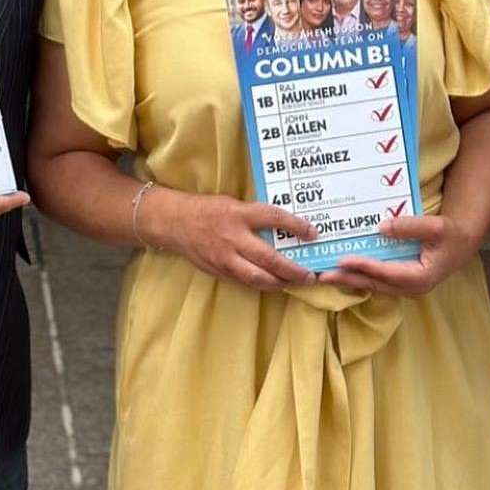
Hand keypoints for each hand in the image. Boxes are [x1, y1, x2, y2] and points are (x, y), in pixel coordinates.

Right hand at [149, 191, 318, 290]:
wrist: (176, 222)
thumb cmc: (209, 210)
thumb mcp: (235, 204)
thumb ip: (256, 216)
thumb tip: (284, 227)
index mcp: (240, 214)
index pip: (274, 218)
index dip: (296, 227)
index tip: (313, 234)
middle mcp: (234, 237)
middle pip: (268, 257)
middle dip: (292, 269)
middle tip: (309, 275)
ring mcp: (225, 258)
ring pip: (256, 277)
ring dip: (279, 283)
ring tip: (295, 284)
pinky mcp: (218, 271)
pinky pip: (244, 282)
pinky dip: (261, 285)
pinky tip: (273, 285)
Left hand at [322, 213, 477, 296]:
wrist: (462, 245)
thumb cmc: (451, 235)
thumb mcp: (436, 226)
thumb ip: (409, 227)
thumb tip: (381, 227)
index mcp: (421, 277)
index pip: (385, 272)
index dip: (363, 266)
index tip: (343, 260)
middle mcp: (412, 288)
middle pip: (375, 285)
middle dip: (349, 279)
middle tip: (324, 276)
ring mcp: (408, 289)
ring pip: (375, 287)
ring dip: (352, 281)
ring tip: (328, 276)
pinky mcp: (403, 284)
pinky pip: (379, 283)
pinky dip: (362, 278)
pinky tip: (347, 273)